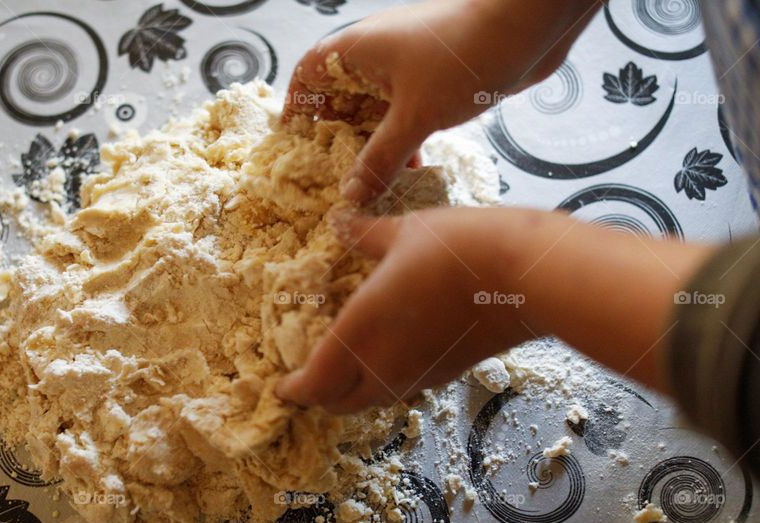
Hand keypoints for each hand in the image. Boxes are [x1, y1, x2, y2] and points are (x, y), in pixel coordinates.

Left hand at [275, 207, 712, 413]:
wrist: (528, 277)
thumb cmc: (458, 248)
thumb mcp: (403, 232)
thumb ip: (364, 235)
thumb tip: (338, 222)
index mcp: (361, 333)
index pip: (315, 383)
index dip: (294, 391)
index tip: (282, 389)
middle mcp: (385, 365)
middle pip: (341, 403)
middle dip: (319, 398)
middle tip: (307, 383)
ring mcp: (420, 374)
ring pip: (373, 400)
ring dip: (351, 395)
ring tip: (341, 374)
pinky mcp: (448, 373)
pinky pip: (401, 390)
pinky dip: (382, 385)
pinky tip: (386, 361)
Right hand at [284, 0, 600, 203]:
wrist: (527, 29)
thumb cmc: (460, 59)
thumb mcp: (414, 116)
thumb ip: (379, 159)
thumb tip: (350, 195)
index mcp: (357, 51)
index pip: (309, 72)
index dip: (297, 103)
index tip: (293, 139)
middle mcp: (377, 55)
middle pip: (342, 96)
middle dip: (337, 135)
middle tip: (331, 175)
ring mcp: (408, 66)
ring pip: (377, 109)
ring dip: (374, 144)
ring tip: (369, 183)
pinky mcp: (436, 79)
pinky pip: (407, 114)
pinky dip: (404, 140)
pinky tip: (413, 171)